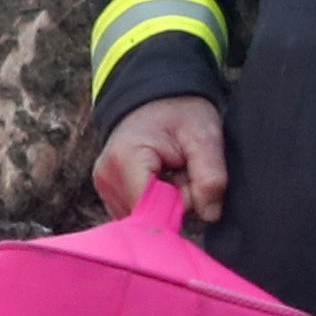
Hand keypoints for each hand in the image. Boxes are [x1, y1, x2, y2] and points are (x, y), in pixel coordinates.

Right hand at [93, 95, 230, 222]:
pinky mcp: (109, 193)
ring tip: (175, 173)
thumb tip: (210, 215)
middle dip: (176, 204)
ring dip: (167, 205)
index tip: (194, 182)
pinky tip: (164, 182)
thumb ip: (210, 175)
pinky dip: (156, 204)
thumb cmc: (181, 111)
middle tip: (186, 171)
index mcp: (126, 160)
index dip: (181, 205)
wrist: (158, 97)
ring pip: (145, 218)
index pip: (154, 211)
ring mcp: (104, 187)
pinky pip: (139, 213)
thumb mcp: (204, 135)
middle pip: (149, 217)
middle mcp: (107, 178)